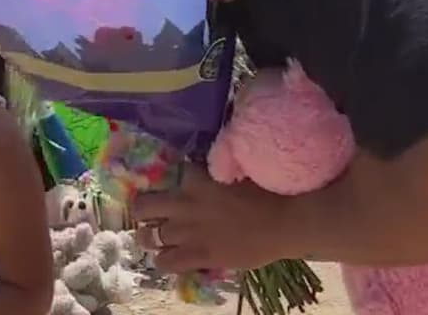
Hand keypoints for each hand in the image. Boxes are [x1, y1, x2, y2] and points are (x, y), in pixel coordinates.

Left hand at [132, 166, 297, 271]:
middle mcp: (184, 204)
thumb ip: (219, 167)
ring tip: (150, 238)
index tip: (182, 183)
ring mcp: (188, 232)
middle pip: (144, 206)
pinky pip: (166, 263)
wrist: (285, 221)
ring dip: (148, 237)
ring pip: (148, 237)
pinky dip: (164, 261)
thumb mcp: (239, 168)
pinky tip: (168, 259)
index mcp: (195, 179)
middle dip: (142, 209)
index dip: (177, 179)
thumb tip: (214, 163)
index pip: (174, 173)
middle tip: (147, 213)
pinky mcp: (198, 255)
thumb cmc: (269, 192)